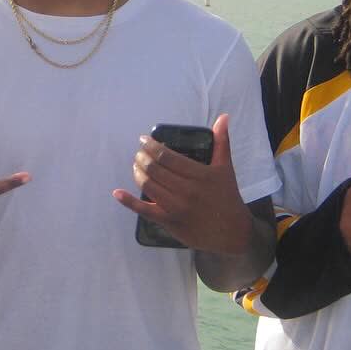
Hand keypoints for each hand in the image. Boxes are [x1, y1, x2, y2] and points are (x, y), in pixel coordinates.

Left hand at [112, 114, 254, 253]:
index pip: (167, 156)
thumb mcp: (225, 168)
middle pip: (155, 169)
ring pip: (148, 185)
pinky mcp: (169, 222)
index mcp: (199, 175)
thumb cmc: (227, 197)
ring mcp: (176, 207)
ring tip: (136, 165)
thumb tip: (223, 117)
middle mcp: (186, 190)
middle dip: (142, 157)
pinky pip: (144, 210)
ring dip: (137, 172)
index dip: (151, 146)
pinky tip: (118, 192)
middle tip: (139, 152)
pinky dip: (128, 201)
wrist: (232, 232)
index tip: (143, 140)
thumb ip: (222, 141)